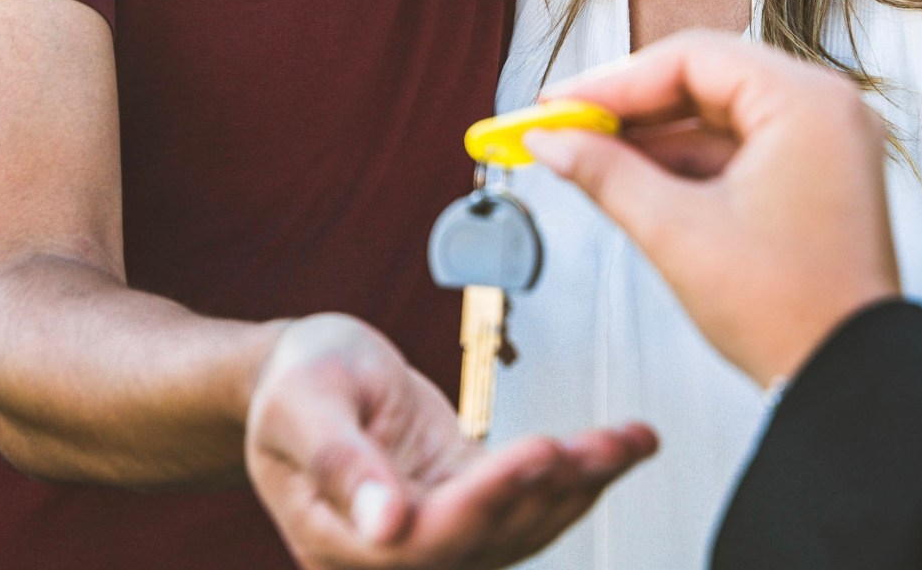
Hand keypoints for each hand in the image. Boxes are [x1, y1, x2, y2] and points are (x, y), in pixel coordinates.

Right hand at [246, 313, 656, 568]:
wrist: (302, 371)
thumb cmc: (294, 380)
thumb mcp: (302, 404)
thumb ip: (339, 463)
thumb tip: (385, 526)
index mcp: (338, 539)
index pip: (426, 539)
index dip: (486, 502)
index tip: (535, 453)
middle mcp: (390, 551)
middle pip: (485, 539)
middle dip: (551, 491)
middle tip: (601, 445)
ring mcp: (433, 528)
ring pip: (519, 527)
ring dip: (579, 485)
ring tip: (627, 442)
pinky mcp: (466, 502)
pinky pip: (528, 501)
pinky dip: (577, 475)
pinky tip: (621, 447)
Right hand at [524, 33, 899, 386]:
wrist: (846, 379)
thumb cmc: (789, 310)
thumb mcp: (677, 231)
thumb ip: (606, 173)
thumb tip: (552, 141)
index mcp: (807, 102)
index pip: (692, 58)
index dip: (612, 82)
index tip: (557, 105)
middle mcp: (825, 110)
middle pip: (706, 80)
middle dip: (629, 108)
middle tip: (562, 126)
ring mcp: (824, 144)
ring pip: (718, 117)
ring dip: (654, 139)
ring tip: (586, 157)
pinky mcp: (814, 179)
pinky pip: (739, 150)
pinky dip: (688, 164)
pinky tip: (634, 180)